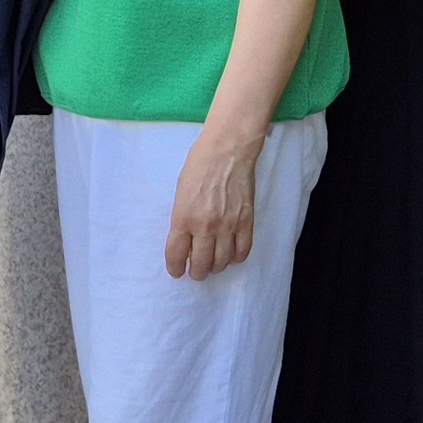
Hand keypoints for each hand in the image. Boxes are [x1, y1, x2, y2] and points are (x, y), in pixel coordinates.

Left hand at [164, 121, 265, 279]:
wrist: (228, 150)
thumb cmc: (199, 165)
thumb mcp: (180, 193)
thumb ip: (182, 219)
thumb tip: (185, 241)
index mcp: (183, 217)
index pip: (176, 256)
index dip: (175, 268)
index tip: (177, 271)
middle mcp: (205, 226)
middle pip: (201, 265)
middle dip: (196, 272)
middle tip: (196, 270)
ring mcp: (228, 226)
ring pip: (222, 262)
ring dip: (215, 266)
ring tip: (213, 262)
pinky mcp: (246, 222)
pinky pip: (242, 252)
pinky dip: (235, 258)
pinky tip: (231, 254)